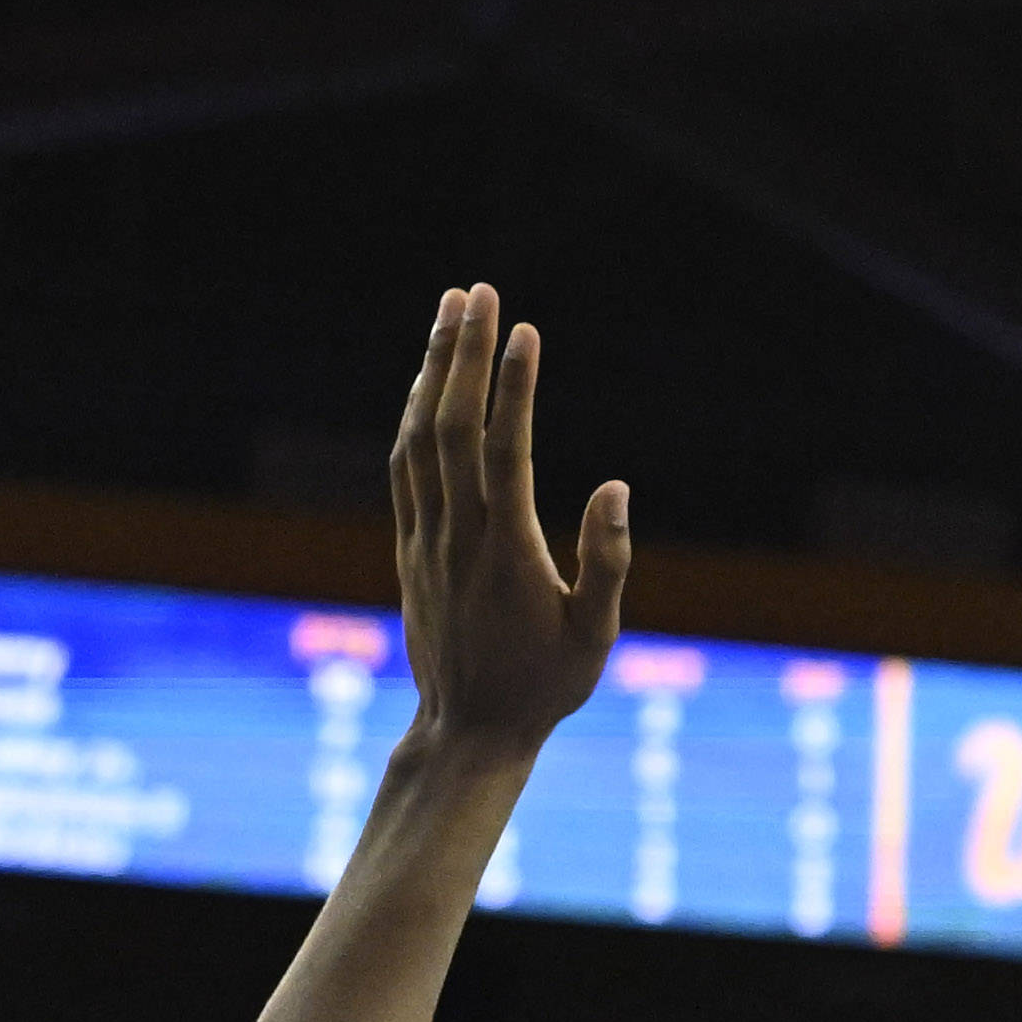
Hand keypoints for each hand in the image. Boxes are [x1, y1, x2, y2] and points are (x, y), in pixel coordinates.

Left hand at [391, 284, 631, 753]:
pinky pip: (405, 467)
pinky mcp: (410, 548)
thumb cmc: (546, 685)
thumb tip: (617, 487)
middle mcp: (457, 536)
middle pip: (449, 427)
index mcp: (506, 552)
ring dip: (430, 371)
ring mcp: (426, 539)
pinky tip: (425, 384)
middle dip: (461, 354)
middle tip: (476, 289)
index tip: (525, 329)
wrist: (468, 731)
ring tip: (449, 312)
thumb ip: (608, 560)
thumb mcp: (597, 635)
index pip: (506, 450)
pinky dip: (412, 415)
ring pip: (417, 439)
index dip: (513, 387)